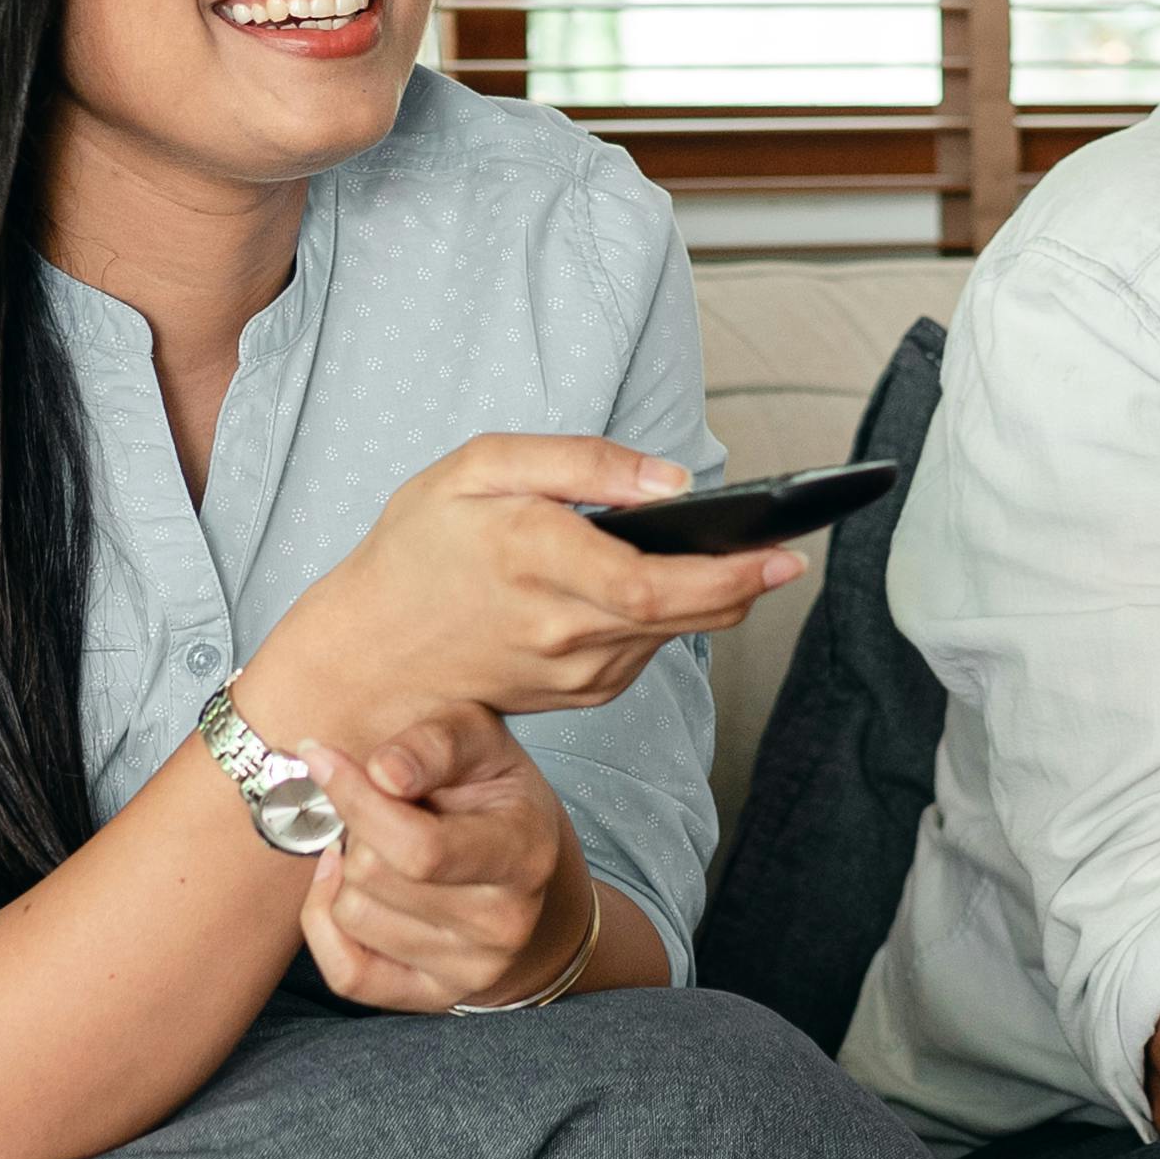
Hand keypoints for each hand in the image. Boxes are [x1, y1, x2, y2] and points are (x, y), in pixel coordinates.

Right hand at [245, 435, 791, 756]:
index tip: (785, 549)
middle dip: (746, 585)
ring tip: (737, 559)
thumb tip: (670, 484)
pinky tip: (667, 587)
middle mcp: (561, 629)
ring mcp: (571, 672)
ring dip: (711, 601)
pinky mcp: (576, 694)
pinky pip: (644, 653)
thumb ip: (580, 464)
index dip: (731, 572)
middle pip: (684, 615)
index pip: (658, 582)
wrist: (371, 654)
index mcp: (537, 562)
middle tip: (788, 555)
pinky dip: (667, 621)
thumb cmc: (418, 548)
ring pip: (672, 635)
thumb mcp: (478, 468)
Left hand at [299, 704, 589, 1012]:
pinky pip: (346, 973)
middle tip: (380, 809)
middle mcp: (505, 922)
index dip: (356, 800)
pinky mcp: (433, 997)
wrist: (522, 868)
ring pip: (351, 914)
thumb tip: (383, 772)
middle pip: (373, 876)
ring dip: (347, 872)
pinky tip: (342, 886)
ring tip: (380, 847)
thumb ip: (436, 743)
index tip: (320, 757)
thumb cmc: (492, 791)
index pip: (419, 848)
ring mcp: (472, 968)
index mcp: (523, 853)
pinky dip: (325, 923)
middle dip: (357, 829)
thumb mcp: (479, 740)